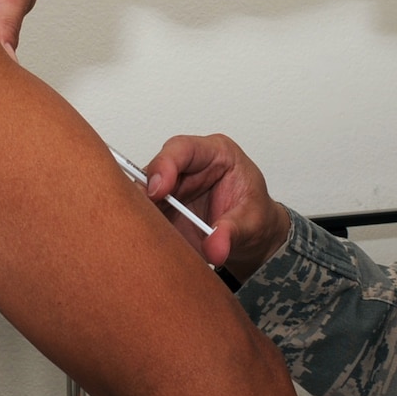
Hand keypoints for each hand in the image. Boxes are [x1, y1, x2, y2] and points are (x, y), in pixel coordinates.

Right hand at [143, 134, 291, 279]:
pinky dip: (143, 227)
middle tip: (143, 215)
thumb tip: (215, 246)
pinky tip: (147, 239)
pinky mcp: (163, 210)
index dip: (165, 165)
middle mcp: (189, 168)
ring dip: (142, 212)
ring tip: (147, 232)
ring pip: (143, 193)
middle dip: (145, 192)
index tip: (157, 190)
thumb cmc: (255, 216)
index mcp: (215, 154)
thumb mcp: (252, 223)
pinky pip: (145, 214)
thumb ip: (234, 232)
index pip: (183, 149)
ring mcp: (173, 188)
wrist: (252, 237)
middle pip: (154, 170)